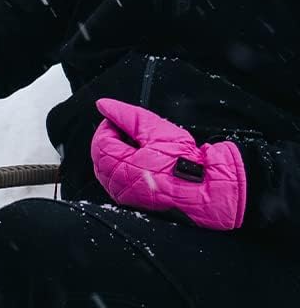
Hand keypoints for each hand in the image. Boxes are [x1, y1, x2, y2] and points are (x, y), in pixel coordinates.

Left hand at [91, 98, 246, 230]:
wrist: (207, 191)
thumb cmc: (185, 163)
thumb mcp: (155, 130)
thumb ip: (127, 115)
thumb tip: (104, 105)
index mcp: (119, 166)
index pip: (100, 139)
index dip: (111, 125)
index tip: (125, 120)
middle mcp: (117, 185)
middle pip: (101, 154)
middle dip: (115, 139)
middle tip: (138, 135)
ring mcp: (124, 196)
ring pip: (108, 168)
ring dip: (121, 153)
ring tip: (145, 148)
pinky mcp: (133, 202)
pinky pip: (119, 180)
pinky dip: (127, 168)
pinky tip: (146, 163)